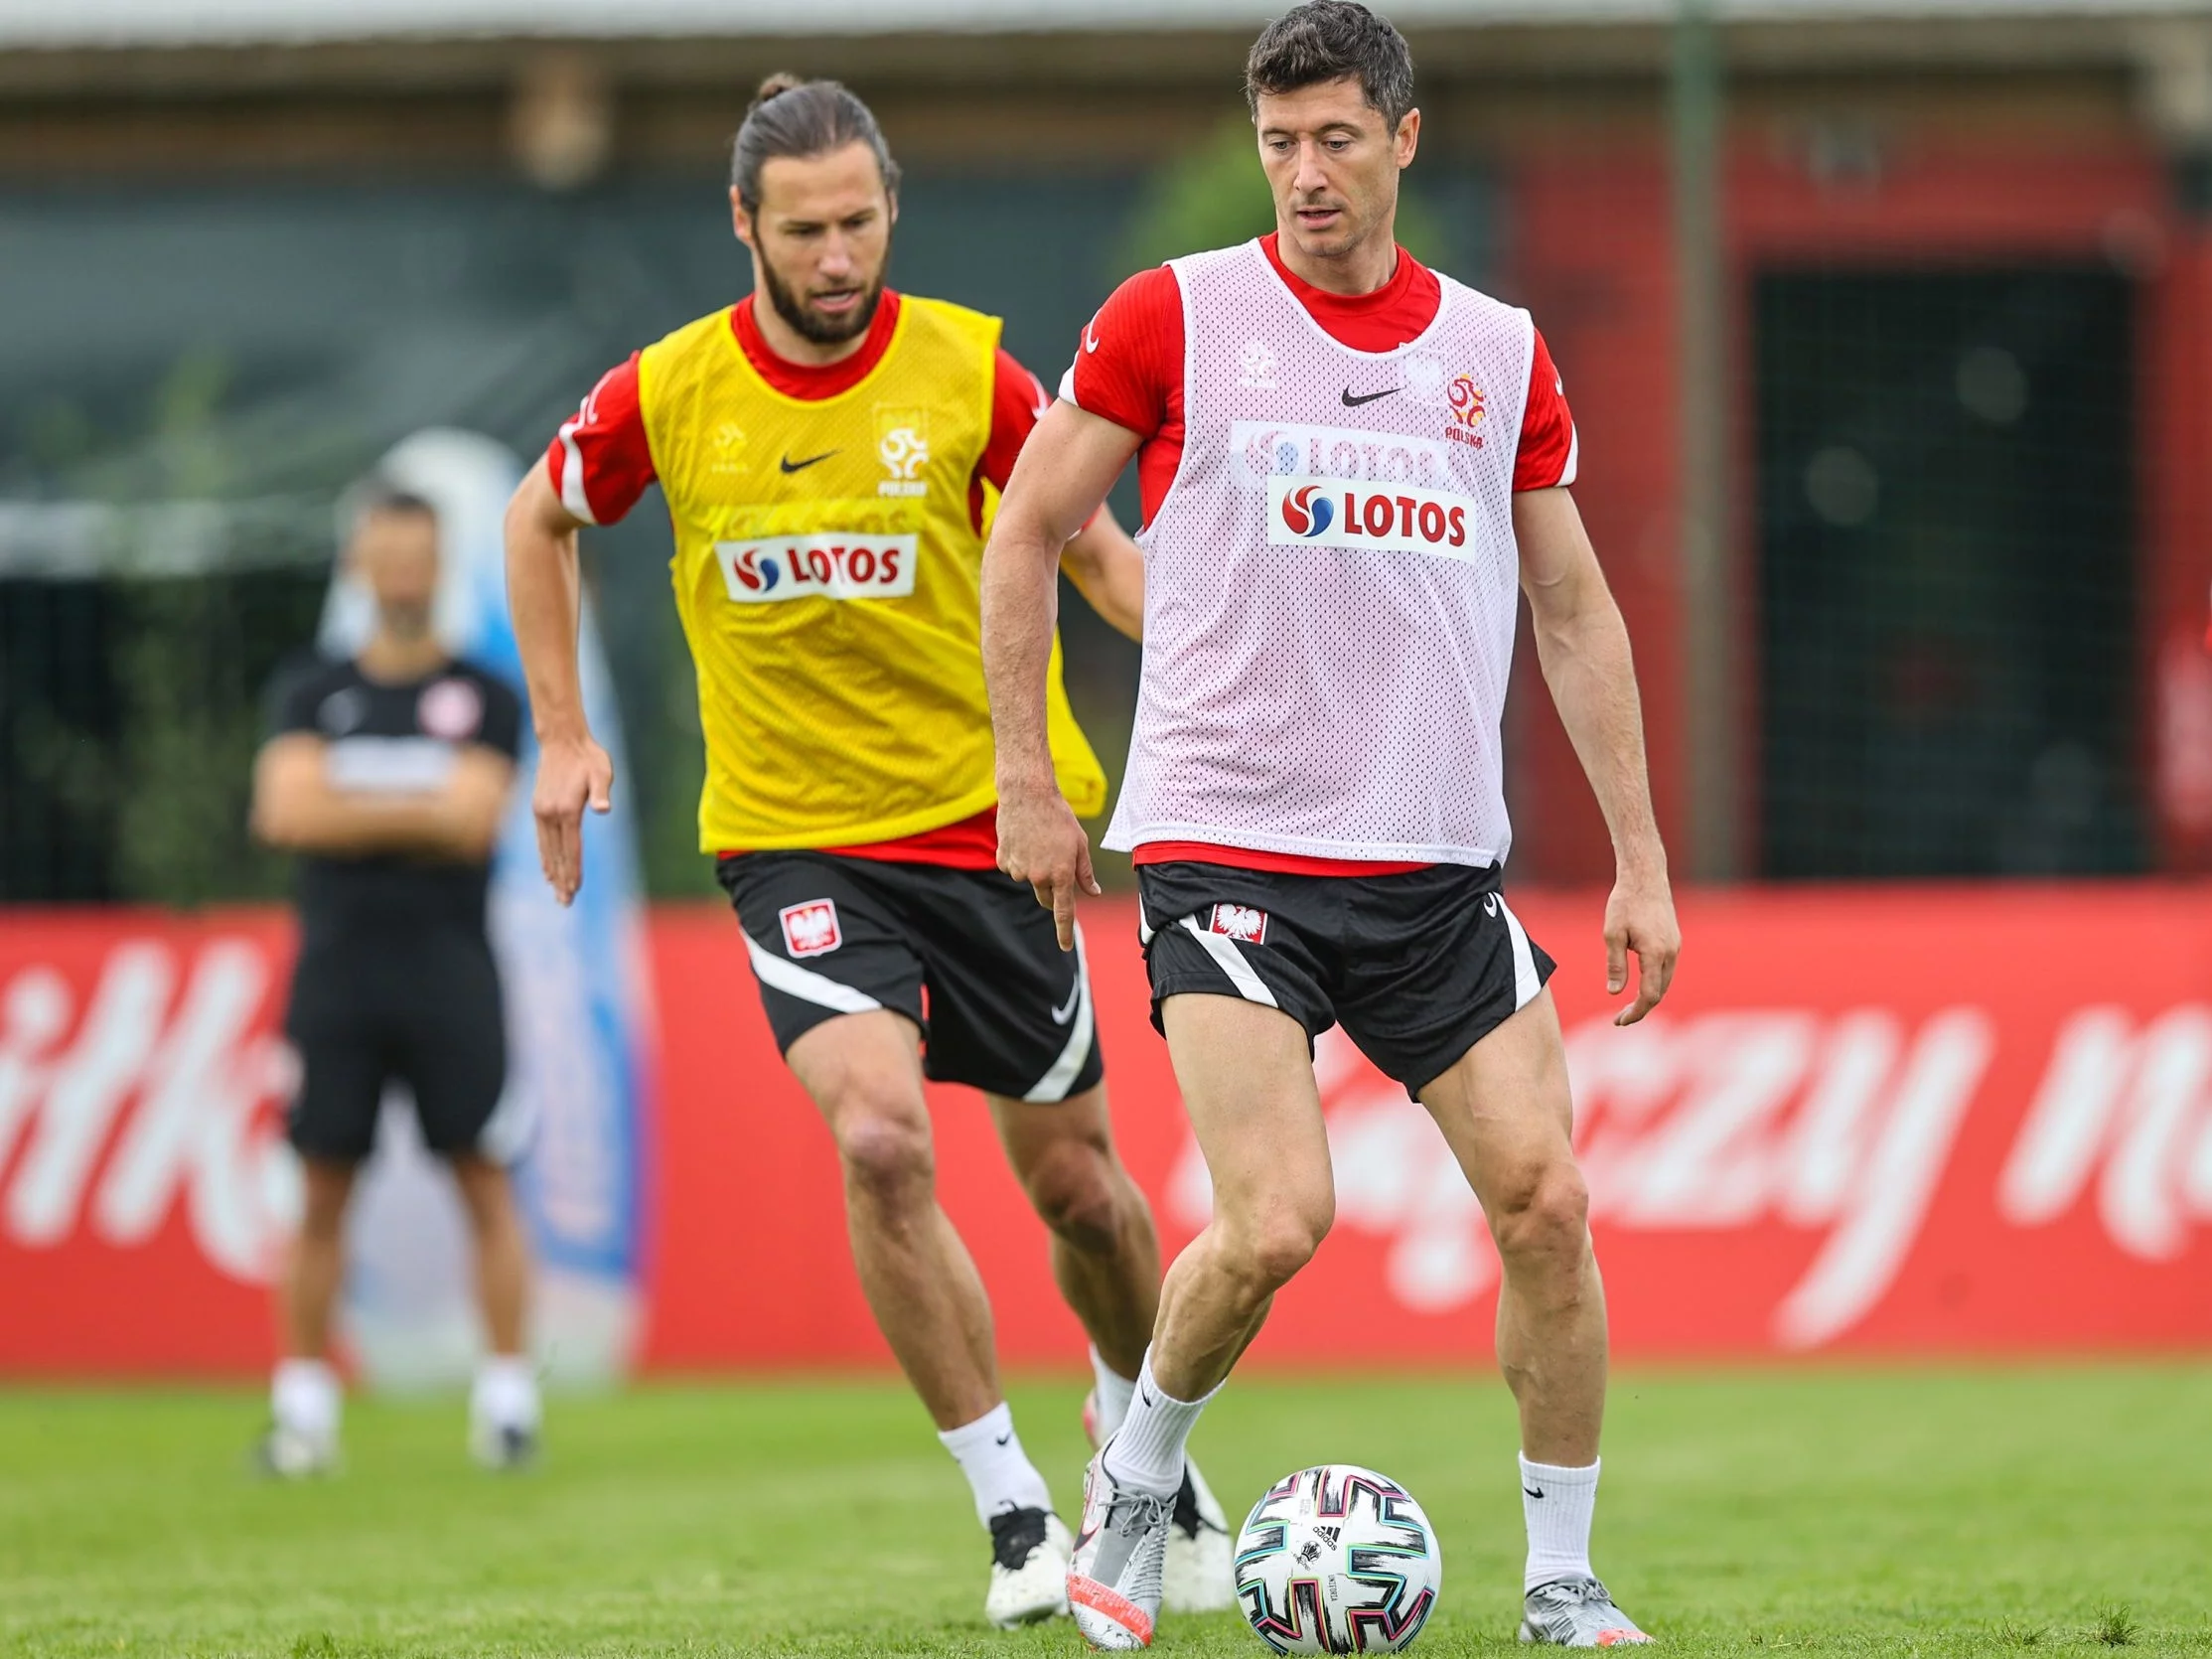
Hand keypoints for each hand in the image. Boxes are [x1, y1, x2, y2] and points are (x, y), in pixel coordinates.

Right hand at [533, 732, 613, 906]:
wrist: (562, 740)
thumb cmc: (588, 757)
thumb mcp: (601, 771)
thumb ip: (601, 792)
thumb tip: (603, 808)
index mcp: (567, 810)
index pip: (572, 848)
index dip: (574, 870)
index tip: (575, 889)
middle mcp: (550, 814)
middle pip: (558, 854)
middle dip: (562, 880)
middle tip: (565, 903)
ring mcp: (541, 812)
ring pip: (547, 850)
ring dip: (553, 873)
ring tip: (557, 893)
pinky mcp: (538, 808)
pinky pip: (541, 840)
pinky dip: (544, 857)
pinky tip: (546, 870)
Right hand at [996, 782, 1099, 950]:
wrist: (1027, 793)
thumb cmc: (1058, 816)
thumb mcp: (1079, 844)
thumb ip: (1085, 872)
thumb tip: (1093, 893)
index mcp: (1061, 874)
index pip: (1063, 912)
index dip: (1064, 932)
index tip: (1065, 947)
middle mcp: (1038, 876)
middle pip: (1045, 898)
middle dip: (1052, 891)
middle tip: (1056, 865)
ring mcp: (1018, 869)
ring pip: (1029, 879)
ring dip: (1035, 869)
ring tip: (1039, 840)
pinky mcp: (1003, 859)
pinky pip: (1013, 867)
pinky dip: (1019, 858)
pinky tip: (1024, 838)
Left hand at [1604, 863, 1678, 1025]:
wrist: (1645, 876)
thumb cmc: (1625, 902)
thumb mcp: (1612, 934)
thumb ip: (1615, 965)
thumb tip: (1614, 993)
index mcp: (1655, 953)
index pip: (1649, 995)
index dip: (1635, 1013)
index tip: (1619, 1022)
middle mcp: (1671, 953)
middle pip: (1659, 993)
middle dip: (1641, 1009)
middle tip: (1619, 1019)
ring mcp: (1675, 947)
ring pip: (1665, 982)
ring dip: (1649, 996)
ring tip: (1628, 1006)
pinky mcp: (1674, 940)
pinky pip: (1667, 970)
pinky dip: (1654, 982)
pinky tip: (1640, 984)